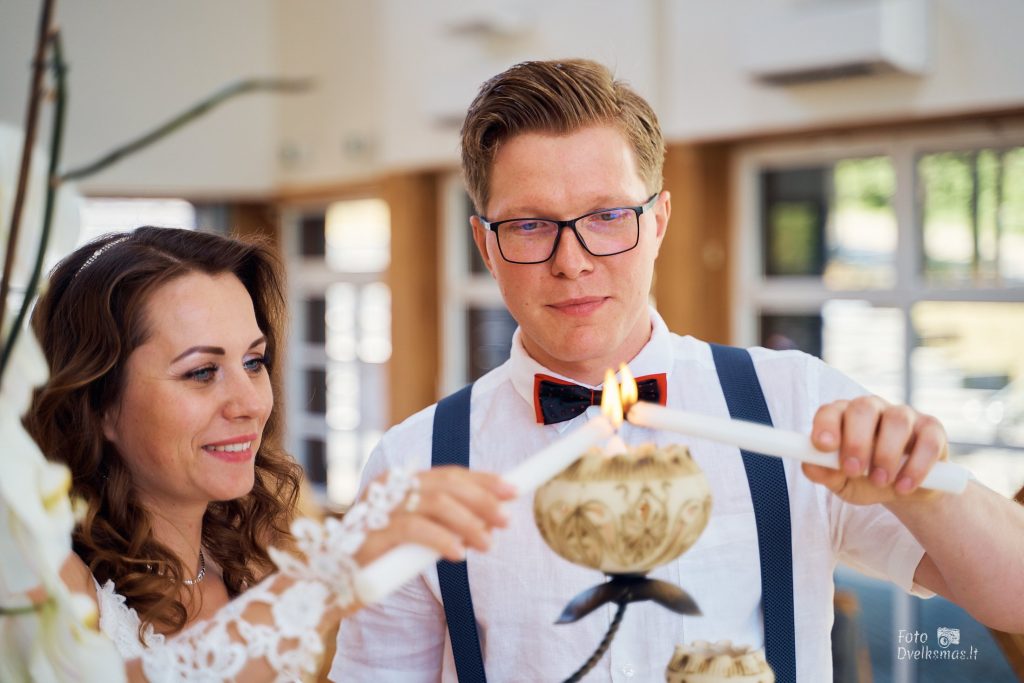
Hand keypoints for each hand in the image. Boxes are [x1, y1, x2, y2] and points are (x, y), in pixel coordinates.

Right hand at [353, 466, 515, 565]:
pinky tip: (459, 554)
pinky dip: (441, 540)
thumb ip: (443, 523)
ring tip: (488, 544)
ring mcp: (379, 508)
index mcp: (400, 482)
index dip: (483, 480)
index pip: (449, 474)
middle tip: (506, 519)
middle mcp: (389, 487)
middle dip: (482, 499)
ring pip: (434, 503)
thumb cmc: (377, 557)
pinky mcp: (371, 533)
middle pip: (446, 484)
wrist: (327, 583)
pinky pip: (413, 530)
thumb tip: (490, 519)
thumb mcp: (416, 535)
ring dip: (468, 522)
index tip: (513, 490)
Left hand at [801, 396, 948, 505]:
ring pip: (897, 421)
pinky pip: (928, 441)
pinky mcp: (932, 429)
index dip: (826, 425)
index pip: (831, 410)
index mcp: (843, 416)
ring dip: (887, 455)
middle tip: (854, 470)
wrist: (903, 491)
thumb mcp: (841, 482)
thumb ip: (823, 473)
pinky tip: (904, 486)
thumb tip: (809, 465)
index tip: (824, 447)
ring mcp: (904, 415)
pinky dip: (917, 467)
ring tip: (880, 482)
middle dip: (857, 440)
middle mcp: (872, 409)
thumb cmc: (864, 479)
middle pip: (863, 408)